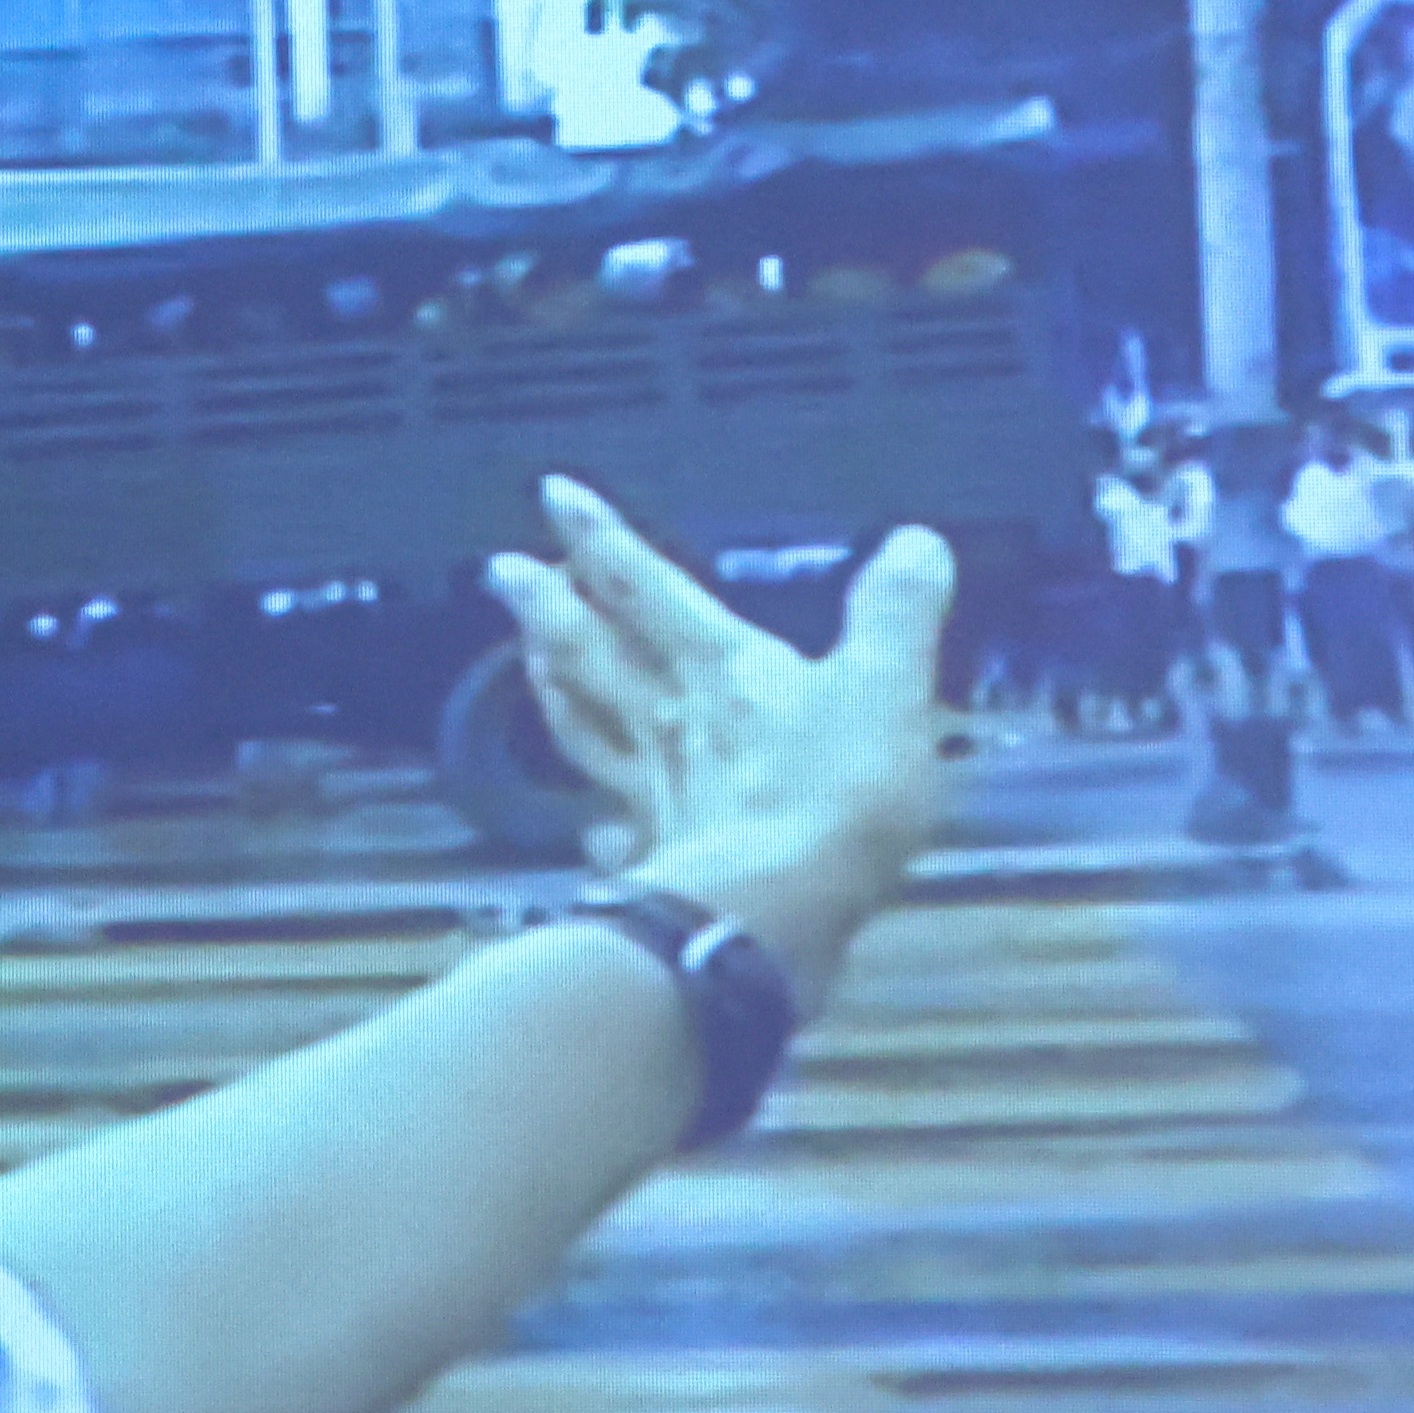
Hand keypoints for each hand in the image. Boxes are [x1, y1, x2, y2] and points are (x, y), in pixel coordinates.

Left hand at [482, 479, 958, 1014]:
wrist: (772, 918)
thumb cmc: (827, 799)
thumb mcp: (885, 690)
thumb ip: (894, 616)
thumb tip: (913, 541)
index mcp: (715, 666)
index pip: (644, 585)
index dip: (600, 538)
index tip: (551, 494)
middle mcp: (666, 721)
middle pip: (591, 652)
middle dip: (547, 606)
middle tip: (500, 572)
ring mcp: (651, 794)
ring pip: (585, 728)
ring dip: (554, 690)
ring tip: (528, 662)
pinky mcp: (658, 860)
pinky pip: (617, 830)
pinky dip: (600, 822)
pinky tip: (590, 826)